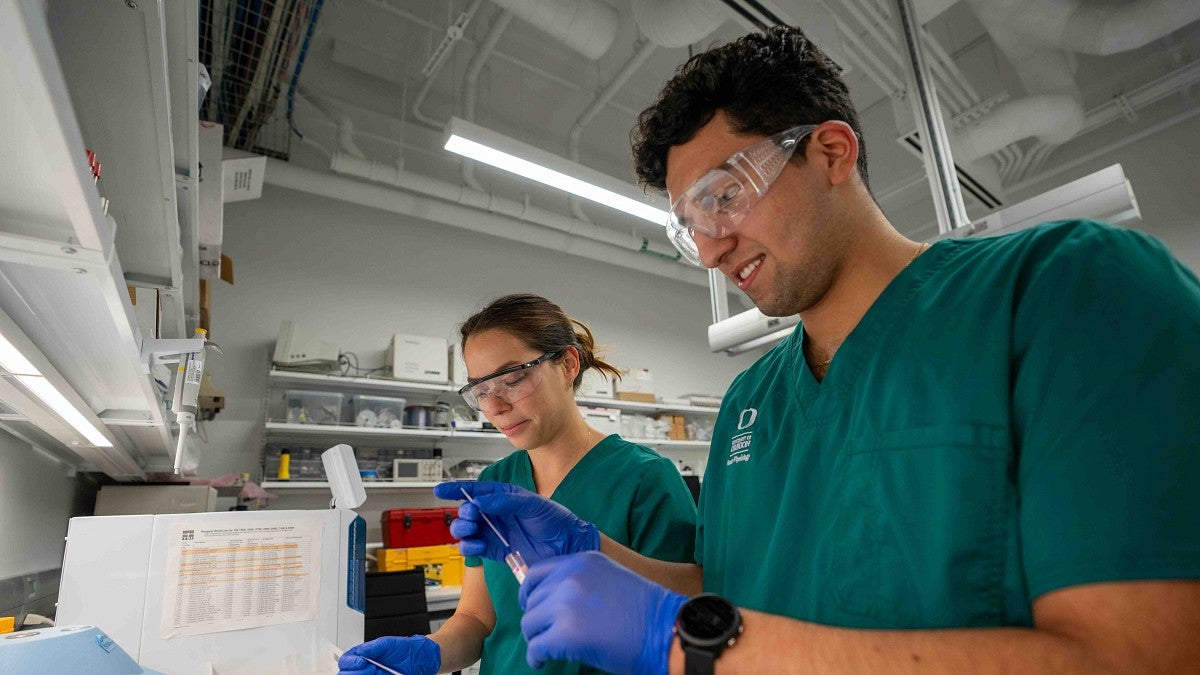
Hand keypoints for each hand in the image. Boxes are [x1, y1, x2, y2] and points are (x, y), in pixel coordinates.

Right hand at [338, 635, 439, 674]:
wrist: (419, 658)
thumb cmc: (404, 648)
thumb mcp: (386, 643)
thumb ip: (371, 648)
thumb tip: (359, 652)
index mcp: (362, 656)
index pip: (346, 661)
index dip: (349, 663)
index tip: (360, 661)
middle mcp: (364, 668)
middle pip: (346, 674)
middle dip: (356, 672)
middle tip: (370, 667)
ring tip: (377, 671)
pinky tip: (381, 674)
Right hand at [434, 481, 598, 564]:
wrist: (567, 547)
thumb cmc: (557, 521)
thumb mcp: (533, 505)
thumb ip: (506, 501)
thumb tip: (481, 500)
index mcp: (505, 497)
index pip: (476, 490)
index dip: (457, 489)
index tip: (441, 490)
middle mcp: (497, 514)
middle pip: (468, 511)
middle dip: (464, 512)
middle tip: (472, 515)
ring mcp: (495, 532)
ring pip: (467, 530)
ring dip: (462, 529)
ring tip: (471, 529)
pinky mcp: (496, 551)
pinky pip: (474, 548)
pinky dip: (469, 546)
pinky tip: (476, 545)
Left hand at [518, 551, 686, 674]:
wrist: (666, 630)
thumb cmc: (646, 612)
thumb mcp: (610, 578)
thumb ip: (581, 582)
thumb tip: (554, 601)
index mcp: (581, 561)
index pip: (537, 573)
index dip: (530, 593)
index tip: (532, 606)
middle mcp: (569, 578)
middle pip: (533, 601)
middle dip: (537, 620)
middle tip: (545, 634)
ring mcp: (565, 605)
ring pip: (530, 624)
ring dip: (536, 638)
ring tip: (545, 649)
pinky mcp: (565, 634)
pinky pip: (536, 647)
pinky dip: (536, 657)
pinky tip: (543, 661)